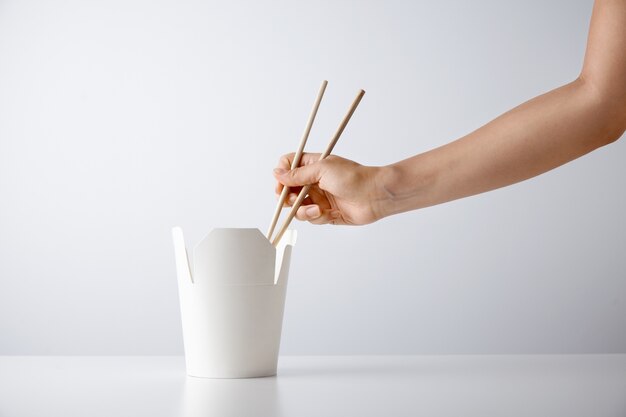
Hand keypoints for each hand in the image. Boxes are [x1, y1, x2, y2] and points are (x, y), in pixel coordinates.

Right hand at [273, 153, 388, 224]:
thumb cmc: (354, 177)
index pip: (288, 166)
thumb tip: (277, 173)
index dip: (282, 176)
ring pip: (298, 207)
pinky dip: (316, 217)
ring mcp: (320, 198)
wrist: (375, 195)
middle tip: (293, 200)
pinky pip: (311, 217)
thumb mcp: (322, 169)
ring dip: (303, 210)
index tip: (282, 184)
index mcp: (313, 165)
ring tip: (316, 209)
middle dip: (288, 198)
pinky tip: (326, 213)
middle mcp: (314, 181)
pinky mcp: (326, 213)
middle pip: (289, 190)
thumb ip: (297, 174)